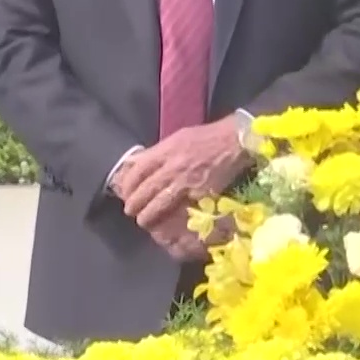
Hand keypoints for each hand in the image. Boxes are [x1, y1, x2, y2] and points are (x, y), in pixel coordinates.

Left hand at [120, 118, 251, 235]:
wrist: (234, 141)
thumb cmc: (207, 138)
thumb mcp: (179, 138)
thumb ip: (160, 151)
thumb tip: (140, 162)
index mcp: (166, 150)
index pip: (139, 169)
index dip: (129, 184)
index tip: (124, 192)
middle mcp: (173, 166)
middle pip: (147, 188)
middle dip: (135, 203)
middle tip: (130, 211)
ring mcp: (187, 181)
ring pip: (160, 201)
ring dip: (149, 214)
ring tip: (142, 221)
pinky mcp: (201, 193)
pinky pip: (182, 206)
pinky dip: (173, 215)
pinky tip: (167, 221)